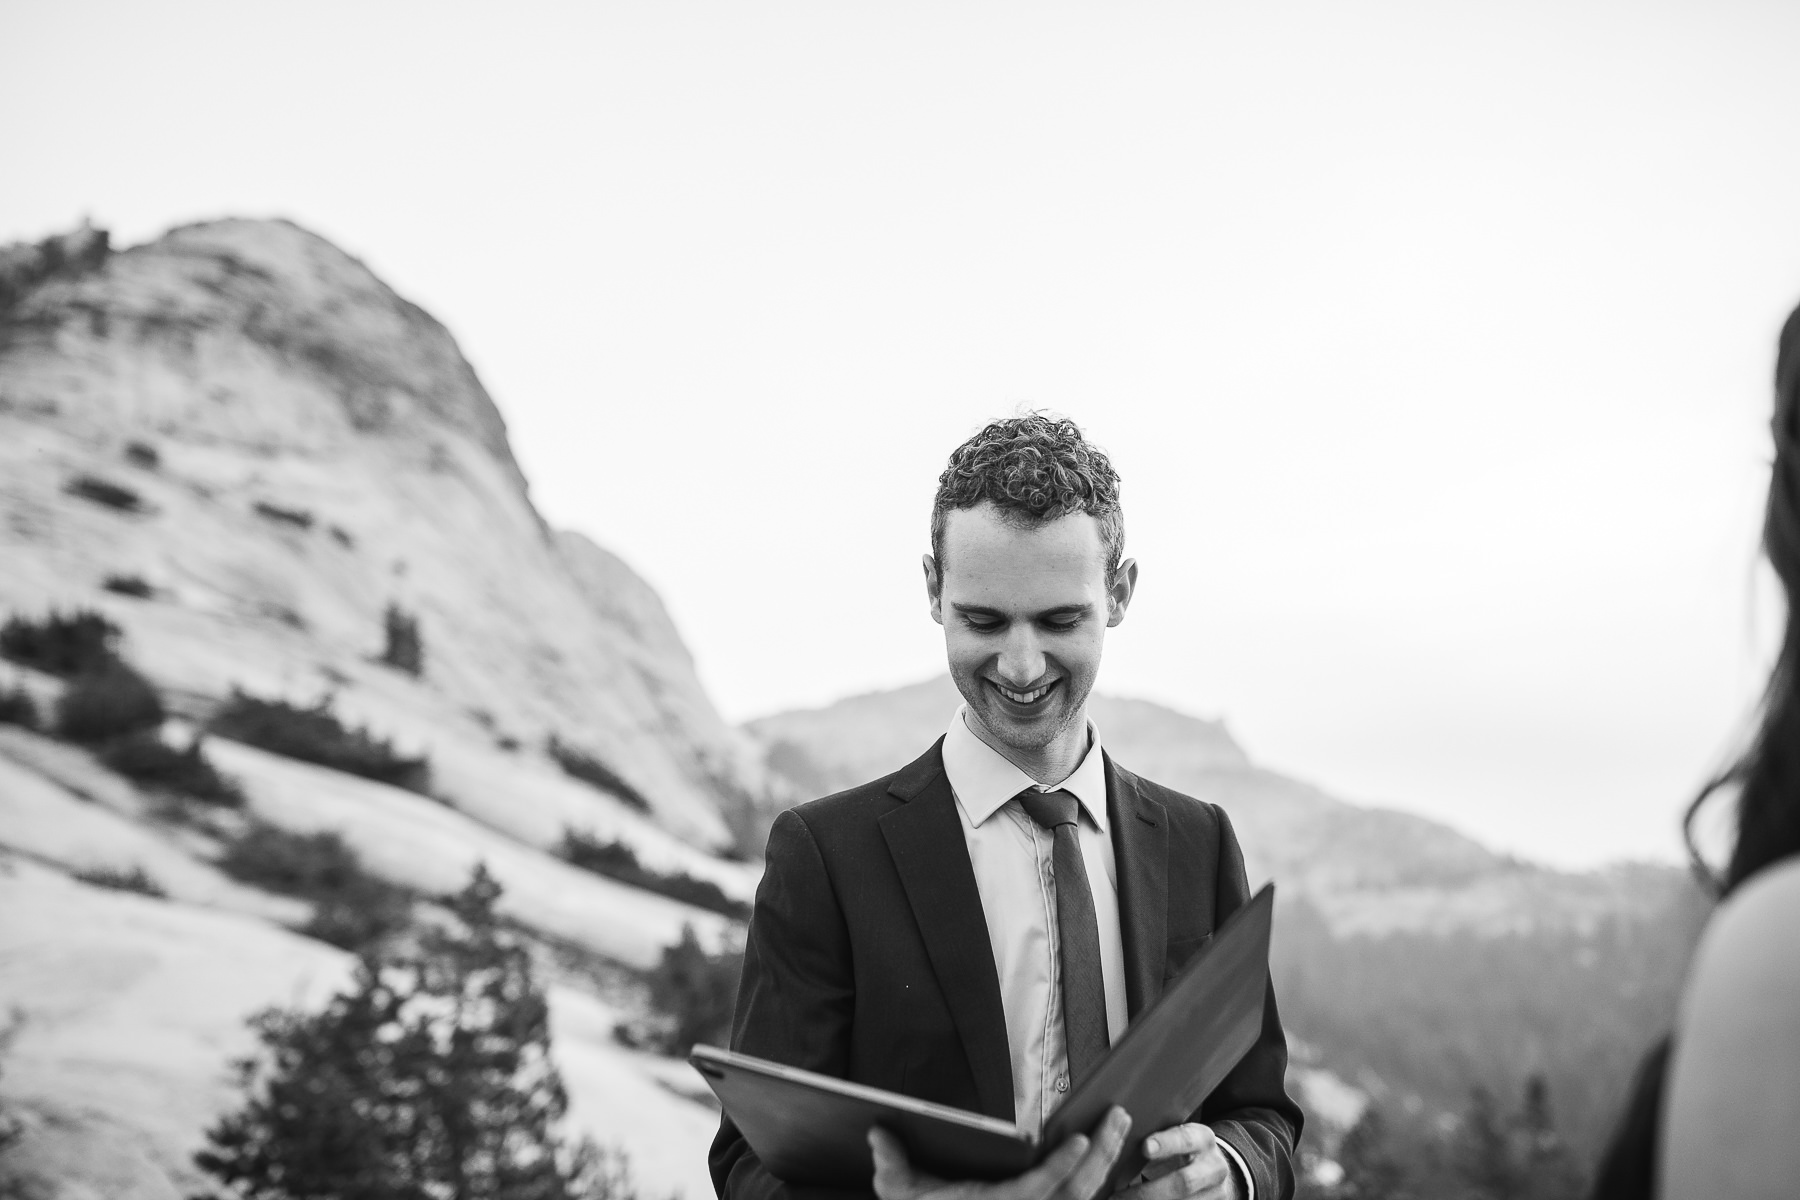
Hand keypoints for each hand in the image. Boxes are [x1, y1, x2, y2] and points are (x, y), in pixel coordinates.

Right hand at [869, 1106, 1131, 1199]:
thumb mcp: (904, 1193)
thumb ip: (893, 1165)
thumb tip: (877, 1132)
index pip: (1036, 1188)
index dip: (1061, 1166)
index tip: (1081, 1139)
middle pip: (1075, 1192)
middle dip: (1103, 1153)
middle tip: (1118, 1116)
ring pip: (1085, 1196)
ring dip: (1109, 1160)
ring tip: (1120, 1123)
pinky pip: (1082, 1198)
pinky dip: (1104, 1177)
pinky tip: (1113, 1151)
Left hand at [1110, 1124, 1237, 1199]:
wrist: (1213, 1172)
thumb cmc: (1181, 1149)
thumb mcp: (1177, 1136)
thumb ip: (1156, 1136)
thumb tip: (1115, 1135)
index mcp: (1203, 1139)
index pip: (1186, 1139)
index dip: (1166, 1143)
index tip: (1145, 1148)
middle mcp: (1214, 1167)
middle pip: (1184, 1182)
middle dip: (1147, 1192)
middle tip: (1117, 1196)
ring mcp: (1216, 1193)